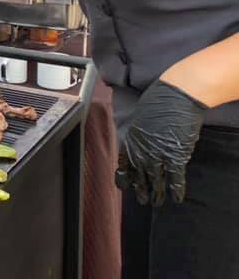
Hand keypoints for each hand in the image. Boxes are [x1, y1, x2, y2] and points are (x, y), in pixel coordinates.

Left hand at [115, 80, 205, 205]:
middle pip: (139, 176)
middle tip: (141, 200)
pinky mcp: (175, 157)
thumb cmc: (157, 101)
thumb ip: (139, 133)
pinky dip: (176, 189)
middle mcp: (141, 151)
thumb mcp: (140, 118)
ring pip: (155, 180)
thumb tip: (142, 140)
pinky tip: (176, 197)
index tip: (123, 185)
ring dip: (155, 194)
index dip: (124, 177)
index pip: (124, 164)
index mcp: (131, 140)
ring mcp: (158, 156)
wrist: (175, 97)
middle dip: (140, 190)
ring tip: (155, 203)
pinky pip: (174, 178)